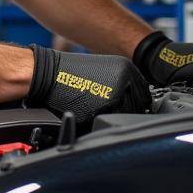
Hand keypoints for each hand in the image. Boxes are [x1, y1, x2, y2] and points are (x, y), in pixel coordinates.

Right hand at [28, 45, 151, 124]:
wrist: (48, 74)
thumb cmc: (71, 74)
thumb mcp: (105, 70)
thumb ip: (124, 83)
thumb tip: (136, 100)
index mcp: (128, 70)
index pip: (145, 94)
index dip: (136, 102)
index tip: (127, 105)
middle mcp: (125, 83)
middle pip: (137, 107)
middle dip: (125, 110)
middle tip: (107, 106)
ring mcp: (115, 98)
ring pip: (124, 116)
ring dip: (113, 116)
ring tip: (95, 107)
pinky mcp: (102, 111)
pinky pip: (109, 122)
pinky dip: (100, 121)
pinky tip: (89, 112)